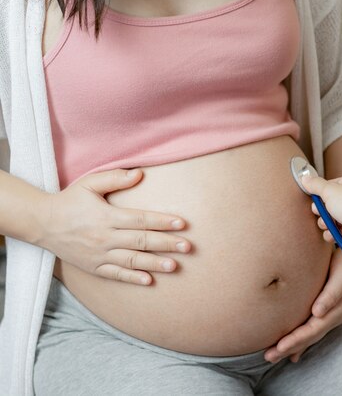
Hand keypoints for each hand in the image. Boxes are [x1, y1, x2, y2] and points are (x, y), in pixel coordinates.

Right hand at [34, 168, 191, 284]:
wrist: (41, 223)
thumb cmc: (69, 200)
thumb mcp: (89, 183)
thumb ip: (115, 178)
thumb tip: (140, 173)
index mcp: (107, 217)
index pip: (140, 220)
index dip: (162, 221)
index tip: (182, 223)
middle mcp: (104, 237)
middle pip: (141, 241)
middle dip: (166, 244)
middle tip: (188, 247)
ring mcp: (99, 255)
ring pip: (131, 261)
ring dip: (154, 264)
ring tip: (175, 266)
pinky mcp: (93, 267)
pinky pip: (115, 275)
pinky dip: (132, 278)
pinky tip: (149, 280)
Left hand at [264, 247, 341, 362]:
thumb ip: (331, 294)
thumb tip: (317, 313)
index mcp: (337, 310)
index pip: (313, 330)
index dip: (296, 340)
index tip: (279, 348)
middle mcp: (334, 316)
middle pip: (309, 337)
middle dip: (289, 348)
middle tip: (269, 357)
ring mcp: (331, 314)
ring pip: (309, 335)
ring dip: (292, 345)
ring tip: (274, 355)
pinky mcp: (327, 309)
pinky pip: (312, 329)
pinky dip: (301, 340)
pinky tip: (293, 350)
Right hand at [302, 173, 341, 252]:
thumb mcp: (329, 190)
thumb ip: (315, 185)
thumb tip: (305, 179)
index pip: (330, 186)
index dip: (320, 194)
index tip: (314, 199)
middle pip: (329, 203)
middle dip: (322, 211)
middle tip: (320, 212)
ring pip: (332, 218)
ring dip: (325, 223)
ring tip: (327, 224)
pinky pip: (337, 231)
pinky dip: (332, 234)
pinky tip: (331, 234)